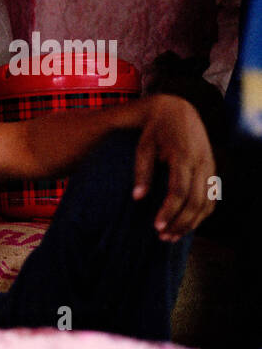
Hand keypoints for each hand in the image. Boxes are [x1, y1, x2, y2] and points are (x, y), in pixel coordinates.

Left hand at [132, 96, 215, 240]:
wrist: (177, 110)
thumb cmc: (154, 130)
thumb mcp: (143, 146)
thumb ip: (141, 171)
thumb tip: (137, 198)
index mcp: (183, 156)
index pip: (179, 191)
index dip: (169, 211)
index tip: (156, 227)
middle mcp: (201, 162)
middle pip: (196, 201)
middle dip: (180, 222)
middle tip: (163, 238)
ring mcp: (210, 166)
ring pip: (208, 202)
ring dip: (192, 222)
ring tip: (173, 237)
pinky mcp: (212, 170)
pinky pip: (212, 197)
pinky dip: (202, 214)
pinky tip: (187, 225)